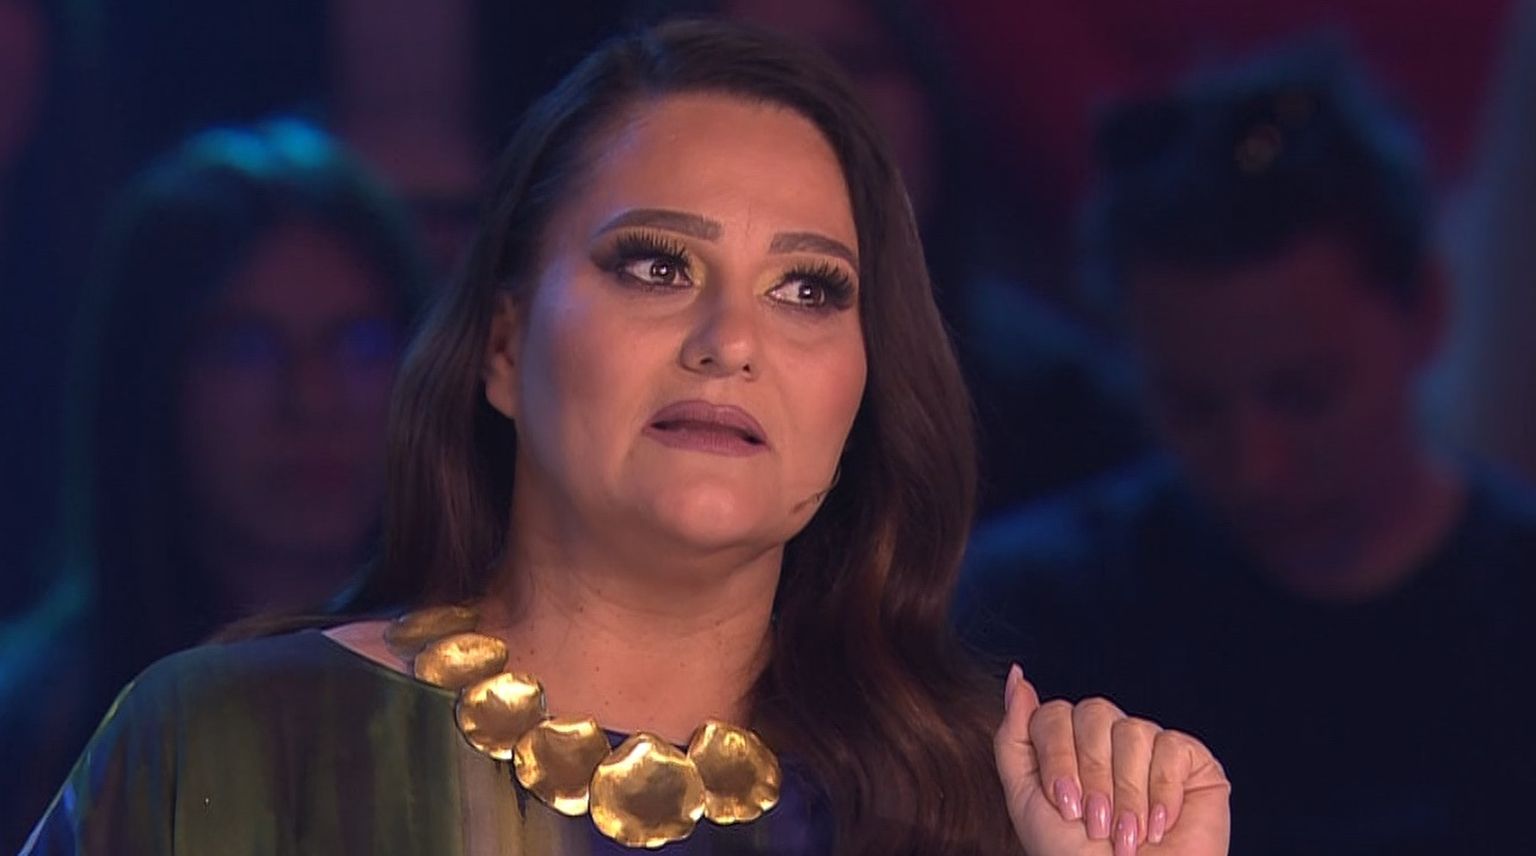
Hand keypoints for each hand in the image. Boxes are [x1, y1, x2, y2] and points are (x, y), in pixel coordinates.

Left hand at [995, 665, 1229, 855]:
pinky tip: (1160, 825)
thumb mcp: (1026, 799)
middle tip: (1096, 824)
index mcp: (1067, 746)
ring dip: (1127, 794)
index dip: (1058, 758)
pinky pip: (1173, 747)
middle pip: (1093, 713)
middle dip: (1093, 775)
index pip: (1054, 714)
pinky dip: (1163, 793)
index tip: (1066, 806)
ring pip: (1133, 730)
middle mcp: (1108, 740)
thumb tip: (1018, 677)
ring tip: (1128, 835)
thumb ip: (1014, 738)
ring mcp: (1149, 747)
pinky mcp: (1191, 761)